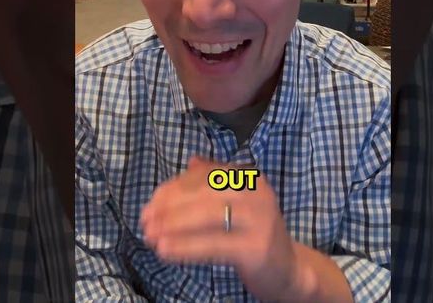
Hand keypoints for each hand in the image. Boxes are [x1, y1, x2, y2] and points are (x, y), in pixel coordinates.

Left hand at [139, 156, 302, 300]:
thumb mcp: (237, 204)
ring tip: (150, 236)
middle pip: (204, 193)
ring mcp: (260, 219)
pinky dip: (185, 246)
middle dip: (169, 207)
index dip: (173, 188)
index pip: (204, 175)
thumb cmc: (254, 235)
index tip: (150, 204)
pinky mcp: (257, 247)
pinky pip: (213, 244)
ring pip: (207, 216)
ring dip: (173, 226)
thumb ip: (214, 183)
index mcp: (250, 177)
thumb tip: (190, 162)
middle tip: (145, 221)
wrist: (288, 270)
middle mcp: (258, 192)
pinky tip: (166, 251)